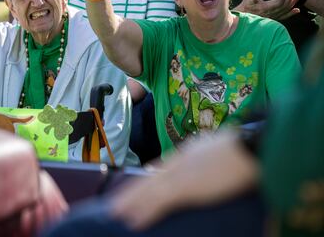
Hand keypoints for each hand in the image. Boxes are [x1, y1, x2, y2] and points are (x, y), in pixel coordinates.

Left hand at [110, 132, 257, 229]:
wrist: (253, 147)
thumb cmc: (247, 151)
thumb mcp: (226, 151)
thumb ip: (214, 160)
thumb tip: (218, 169)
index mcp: (190, 152)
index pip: (164, 166)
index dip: (149, 177)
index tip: (139, 183)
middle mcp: (181, 162)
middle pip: (150, 178)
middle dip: (133, 191)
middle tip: (117, 202)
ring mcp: (181, 175)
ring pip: (148, 191)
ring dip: (131, 203)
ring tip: (116, 214)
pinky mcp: (184, 188)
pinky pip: (158, 202)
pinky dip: (144, 211)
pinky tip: (133, 221)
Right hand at [235, 0, 299, 19]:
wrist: (243, 16)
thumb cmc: (245, 7)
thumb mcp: (247, 1)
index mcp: (265, 8)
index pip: (278, 2)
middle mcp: (271, 13)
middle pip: (284, 5)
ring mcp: (273, 16)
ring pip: (286, 10)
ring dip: (293, 3)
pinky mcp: (273, 18)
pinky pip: (284, 16)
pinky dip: (291, 13)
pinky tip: (296, 10)